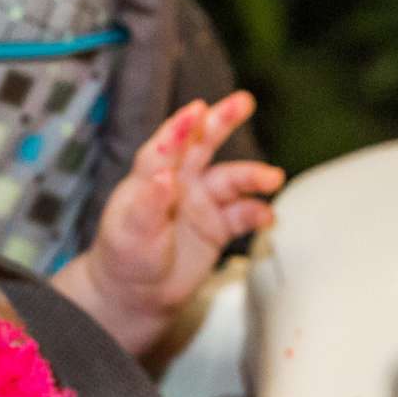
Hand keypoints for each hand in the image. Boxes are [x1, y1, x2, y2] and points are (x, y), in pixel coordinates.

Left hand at [59, 90, 283, 353]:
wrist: (137, 295)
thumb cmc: (125, 258)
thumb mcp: (130, 234)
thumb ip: (148, 205)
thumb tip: (164, 176)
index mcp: (150, 178)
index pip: (165, 147)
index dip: (180, 128)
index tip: (196, 109)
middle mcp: (178, 182)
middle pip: (202, 145)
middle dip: (222, 122)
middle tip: (244, 101)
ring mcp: (200, 202)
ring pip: (230, 180)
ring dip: (252, 176)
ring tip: (273, 178)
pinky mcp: (217, 225)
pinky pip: (242, 214)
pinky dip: (257, 213)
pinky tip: (267, 217)